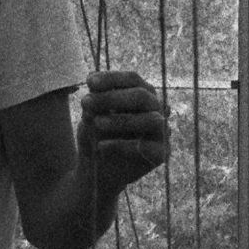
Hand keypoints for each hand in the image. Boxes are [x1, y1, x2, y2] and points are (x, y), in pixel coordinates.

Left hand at [79, 70, 168, 191]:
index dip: (112, 78)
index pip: (133, 79)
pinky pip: (147, 146)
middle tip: (86, 102)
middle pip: (143, 96)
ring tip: (96, 123)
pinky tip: (101, 146)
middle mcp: (156, 110)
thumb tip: (93, 88)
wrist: (97, 170)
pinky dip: (121, 145)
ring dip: (120, 119)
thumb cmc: (96, 135)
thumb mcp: (91, 115)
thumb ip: (95, 102)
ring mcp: (162, 131)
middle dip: (113, 97)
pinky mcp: (161, 154)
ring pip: (151, 120)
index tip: (89, 82)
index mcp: (141, 94)